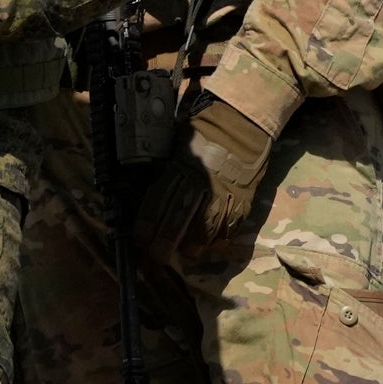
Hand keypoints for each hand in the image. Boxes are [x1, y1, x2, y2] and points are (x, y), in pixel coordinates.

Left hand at [143, 94, 277, 261]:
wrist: (240, 126)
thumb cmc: (203, 136)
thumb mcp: (176, 150)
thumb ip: (164, 174)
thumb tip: (148, 200)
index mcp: (179, 169)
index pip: (157, 203)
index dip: (147, 226)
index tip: (141, 240)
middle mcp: (199, 183)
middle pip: (178, 221)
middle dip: (165, 244)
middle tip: (159, 257)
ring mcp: (223, 193)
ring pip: (205, 229)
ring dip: (194, 245)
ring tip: (188, 252)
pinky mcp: (242, 200)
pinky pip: (229, 226)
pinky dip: (219, 238)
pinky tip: (211, 242)